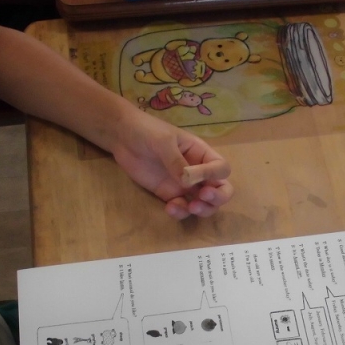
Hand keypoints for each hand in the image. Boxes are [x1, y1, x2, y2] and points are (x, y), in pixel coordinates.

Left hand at [109, 109, 232, 219]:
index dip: (213, 175)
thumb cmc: (147, 131)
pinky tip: (169, 208)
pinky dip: (181, 212)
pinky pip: (182, 208)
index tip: (193, 176)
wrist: (122, 137)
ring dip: (202, 209)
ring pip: (204, 203)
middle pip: (221, 189)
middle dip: (217, 198)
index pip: (221, 169)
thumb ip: (176, 161)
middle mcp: (198, 171)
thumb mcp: (164, 141)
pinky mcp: (169, 194)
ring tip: (189, 208)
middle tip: (202, 199)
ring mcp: (184, 185)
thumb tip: (188, 183)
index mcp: (201, 154)